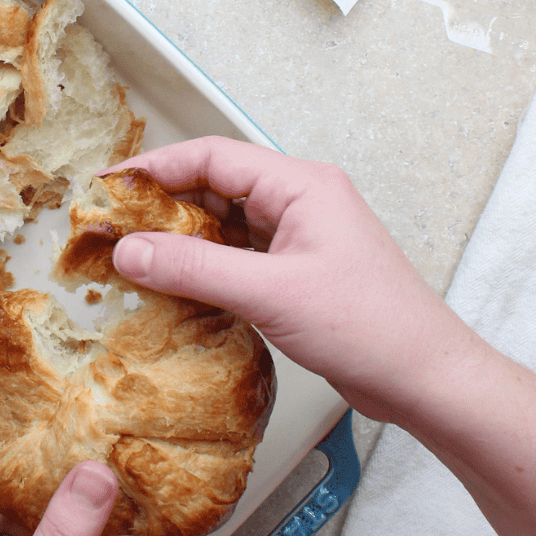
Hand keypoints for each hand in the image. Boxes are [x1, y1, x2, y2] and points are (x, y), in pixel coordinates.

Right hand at [109, 136, 464, 424]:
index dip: (154, 167)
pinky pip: (239, 257)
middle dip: (161, 206)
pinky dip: (205, 268)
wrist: (427, 380)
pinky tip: (175, 288)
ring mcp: (300, 238)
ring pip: (225, 225)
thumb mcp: (270, 295)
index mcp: (300, 185)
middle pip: (214, 187)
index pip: (212, 156)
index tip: (108, 186)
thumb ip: (194, 270)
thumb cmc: (369, 328)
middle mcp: (299, 201)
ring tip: (132, 259)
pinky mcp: (298, 273)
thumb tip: (127, 252)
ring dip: (181, 240)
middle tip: (110, 229)